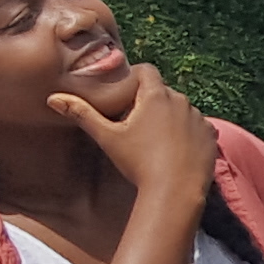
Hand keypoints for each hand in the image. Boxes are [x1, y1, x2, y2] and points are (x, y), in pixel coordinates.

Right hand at [54, 62, 217, 211]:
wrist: (175, 192)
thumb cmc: (139, 164)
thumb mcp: (107, 138)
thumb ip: (82, 114)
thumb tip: (53, 99)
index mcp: (156, 96)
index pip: (147, 71)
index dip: (135, 77)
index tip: (126, 92)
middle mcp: (181, 101)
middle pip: (163, 92)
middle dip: (150, 101)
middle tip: (135, 122)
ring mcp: (199, 118)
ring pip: (181, 109)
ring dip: (170, 116)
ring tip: (155, 140)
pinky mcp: (211, 136)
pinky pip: (197, 127)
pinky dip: (187, 133)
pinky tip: (175, 150)